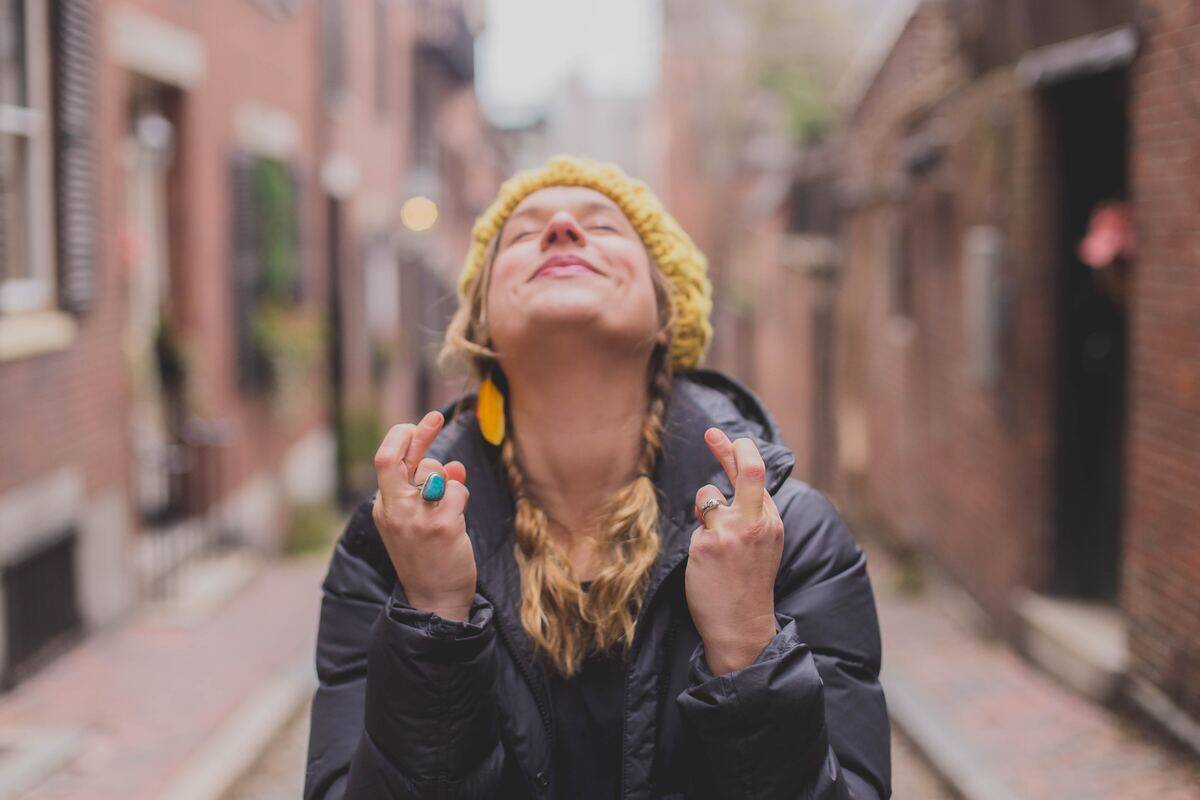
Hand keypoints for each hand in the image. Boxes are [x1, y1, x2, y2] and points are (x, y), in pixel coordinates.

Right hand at [372, 410, 475, 620]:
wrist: (435, 601)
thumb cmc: (429, 559)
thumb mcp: (419, 521)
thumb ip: (430, 489)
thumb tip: (452, 465)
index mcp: (384, 508)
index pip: (384, 461)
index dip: (401, 437)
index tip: (418, 423)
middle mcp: (394, 511)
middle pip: (394, 458)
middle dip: (419, 432)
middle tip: (435, 416)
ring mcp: (416, 518)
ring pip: (435, 472)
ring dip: (450, 481)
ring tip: (451, 508)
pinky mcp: (441, 526)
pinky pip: (457, 491)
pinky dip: (462, 497)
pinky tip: (458, 519)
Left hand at [684, 427, 784, 674]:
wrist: (742, 625)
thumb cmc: (748, 584)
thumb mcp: (761, 544)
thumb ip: (750, 514)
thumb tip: (725, 486)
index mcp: (771, 521)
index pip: (757, 476)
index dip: (739, 453)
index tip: (725, 437)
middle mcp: (756, 521)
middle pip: (748, 470)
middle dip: (730, 448)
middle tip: (712, 433)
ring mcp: (732, 532)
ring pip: (707, 496)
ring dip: (702, 511)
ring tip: (713, 542)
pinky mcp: (707, 544)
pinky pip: (694, 528)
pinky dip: (697, 542)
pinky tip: (708, 565)